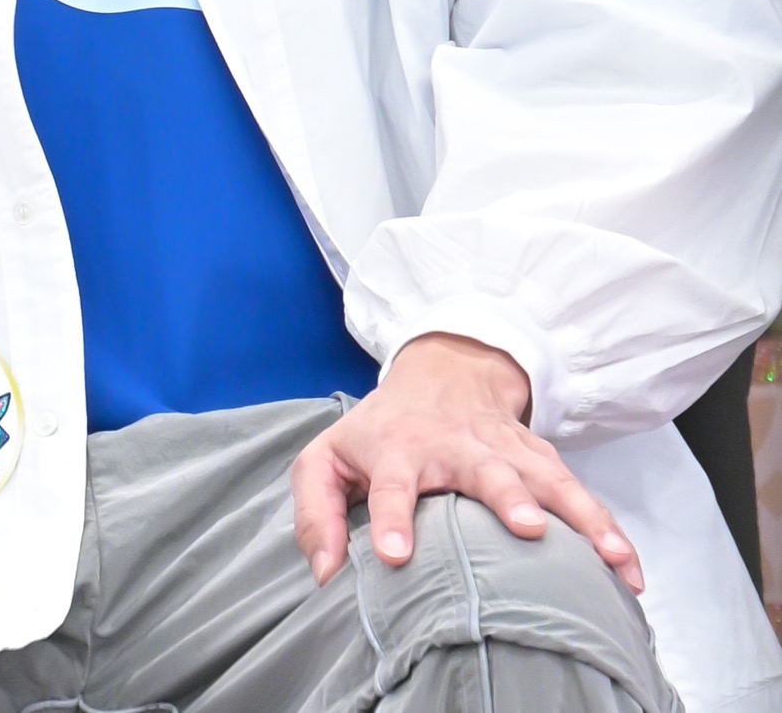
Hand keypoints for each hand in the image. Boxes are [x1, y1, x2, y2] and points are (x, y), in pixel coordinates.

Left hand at [290, 333, 642, 593]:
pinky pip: (577, 491)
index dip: (393, 515)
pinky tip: (628, 566)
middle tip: (527, 528)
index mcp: (399, 449)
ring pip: (546, 478)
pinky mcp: (537, 457)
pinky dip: (606, 525)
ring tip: (609, 557)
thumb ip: (315, 510)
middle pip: (483, 469)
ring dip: (578, 515)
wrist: (442, 370)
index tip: (397, 554)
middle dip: (506, 496)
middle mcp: (455, 446)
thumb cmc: (379, 430)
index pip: (393, 482)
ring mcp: (503, 448)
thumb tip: (326, 572)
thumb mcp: (328, 457)